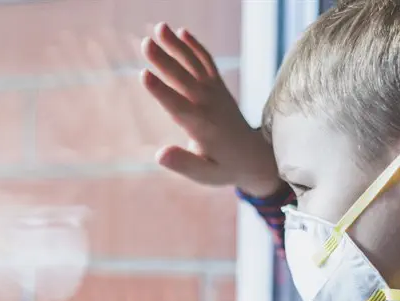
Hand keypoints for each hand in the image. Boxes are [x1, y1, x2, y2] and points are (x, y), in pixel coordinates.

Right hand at [140, 22, 281, 197]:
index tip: (144, 75)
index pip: (178, 107)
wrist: (255, 157)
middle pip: (183, 80)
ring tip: (160, 27)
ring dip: (177, 46)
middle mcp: (209, 106)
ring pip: (194, 65)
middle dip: (164, 61)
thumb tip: (159, 154)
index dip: (161, 91)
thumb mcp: (205, 175)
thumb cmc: (225, 168)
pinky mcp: (218, 87)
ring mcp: (215, 93)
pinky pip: (206, 63)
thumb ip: (184, 163)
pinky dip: (195, 47)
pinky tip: (182, 32)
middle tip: (146, 42)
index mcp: (202, 128)